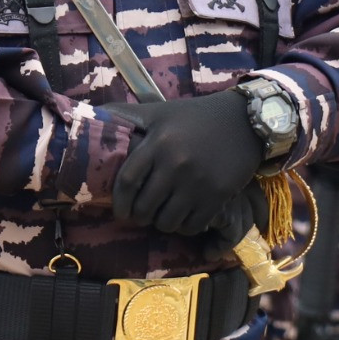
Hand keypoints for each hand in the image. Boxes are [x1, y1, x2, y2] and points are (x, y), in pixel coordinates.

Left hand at [110, 91, 264, 235]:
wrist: (245, 120)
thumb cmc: (195, 117)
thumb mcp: (160, 111)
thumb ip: (127, 116)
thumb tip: (94, 116)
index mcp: (157, 143)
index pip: (127, 182)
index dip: (120, 203)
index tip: (121, 212)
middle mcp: (175, 164)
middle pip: (145, 207)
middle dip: (140, 217)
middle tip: (143, 216)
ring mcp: (198, 182)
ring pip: (167, 222)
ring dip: (163, 224)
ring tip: (165, 216)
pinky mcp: (217, 195)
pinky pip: (193, 226)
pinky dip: (186, 228)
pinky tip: (185, 218)